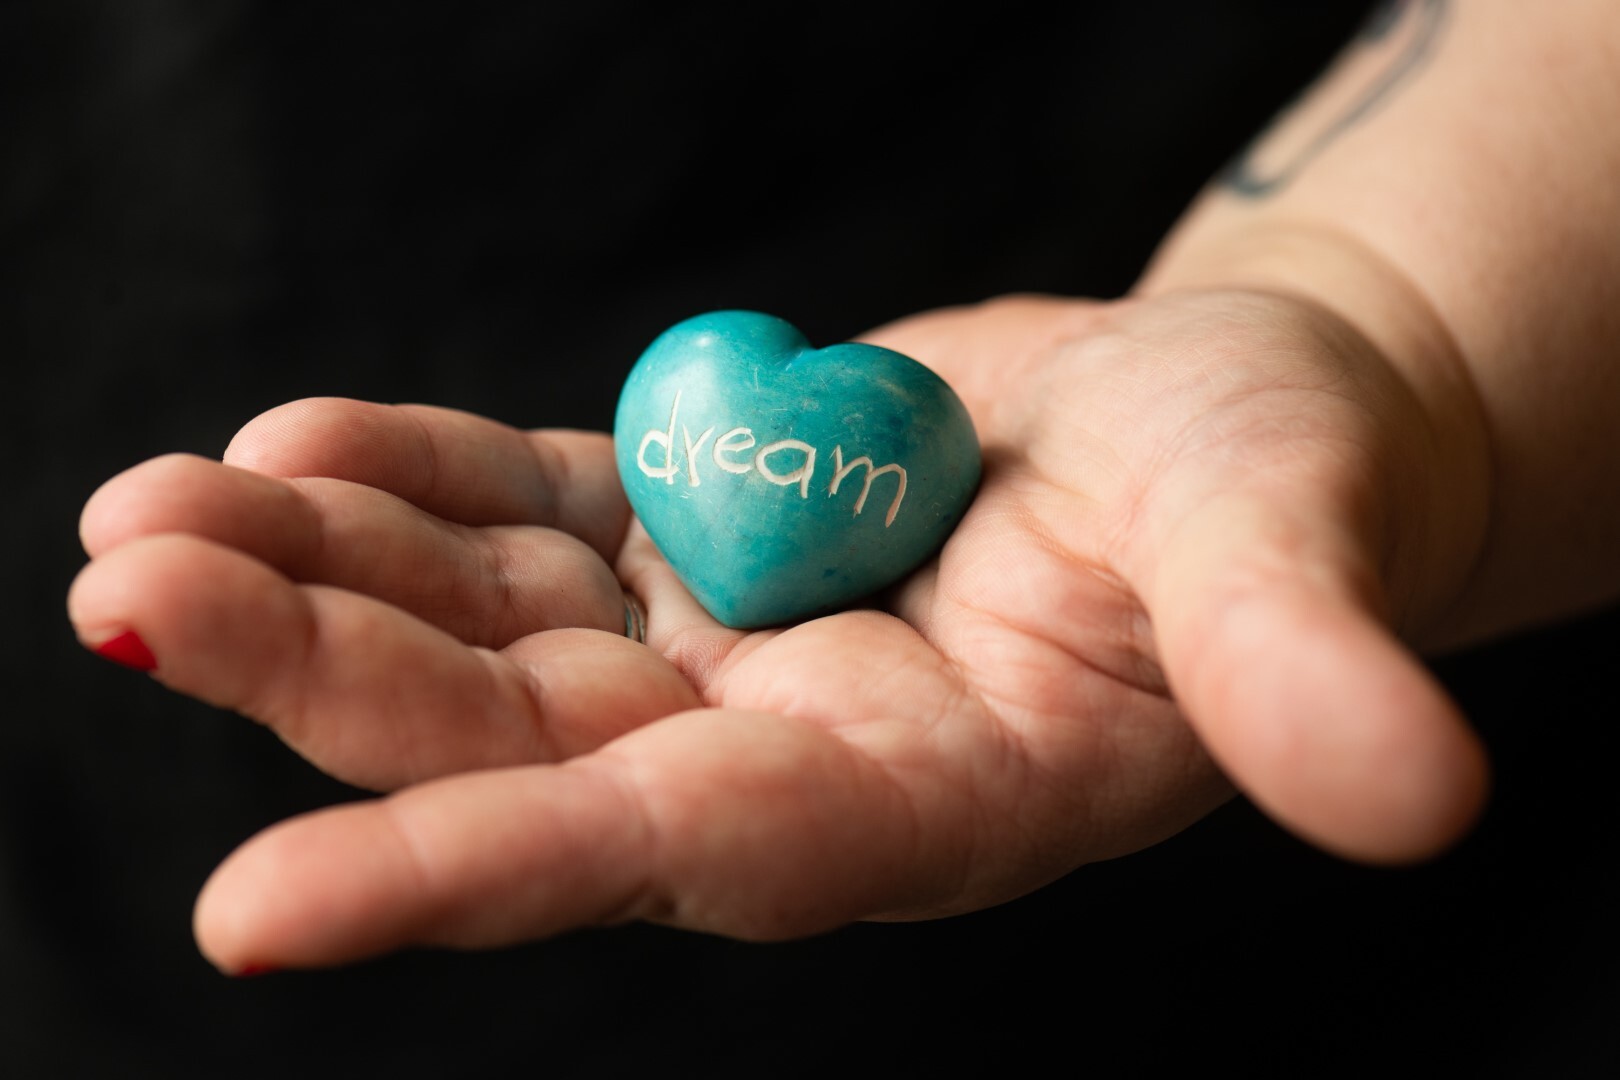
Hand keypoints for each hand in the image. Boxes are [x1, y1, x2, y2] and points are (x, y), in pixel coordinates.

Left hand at [67, 289, 1489, 971]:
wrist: (1226, 428)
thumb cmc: (1292, 488)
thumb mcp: (1304, 557)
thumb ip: (1312, 672)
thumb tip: (1419, 794)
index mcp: (923, 798)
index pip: (682, 858)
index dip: (482, 877)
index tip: (251, 909)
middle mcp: (789, 743)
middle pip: (521, 739)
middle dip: (323, 679)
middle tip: (134, 588)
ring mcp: (723, 635)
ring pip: (482, 628)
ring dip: (314, 571)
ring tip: (150, 511)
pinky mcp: (696, 523)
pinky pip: (519, 511)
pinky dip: (404, 481)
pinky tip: (292, 442)